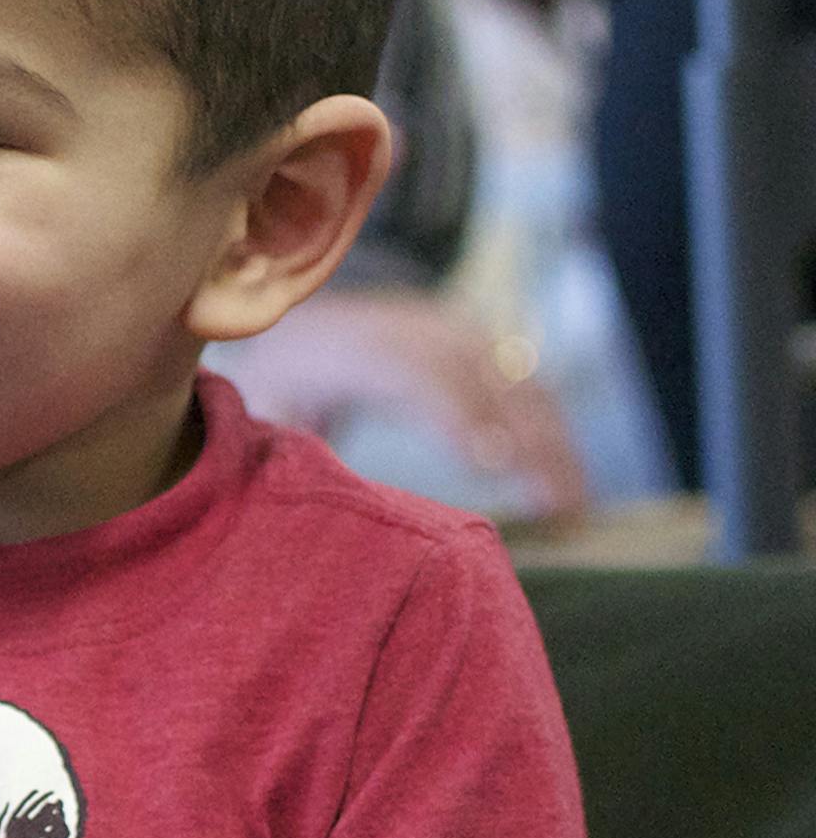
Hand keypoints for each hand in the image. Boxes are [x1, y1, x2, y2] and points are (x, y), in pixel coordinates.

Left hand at [220, 289, 587, 521]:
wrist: (302, 325)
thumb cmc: (279, 386)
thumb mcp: (264, 412)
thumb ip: (277, 446)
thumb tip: (302, 496)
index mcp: (350, 342)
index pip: (416, 371)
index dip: (457, 413)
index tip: (491, 462)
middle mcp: (415, 328)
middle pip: (485, 378)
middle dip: (527, 440)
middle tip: (557, 508)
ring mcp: (459, 333)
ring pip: (522, 385)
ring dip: (557, 445)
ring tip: (574, 511)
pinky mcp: (484, 349)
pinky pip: (532, 392)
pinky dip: (557, 437)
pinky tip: (572, 488)